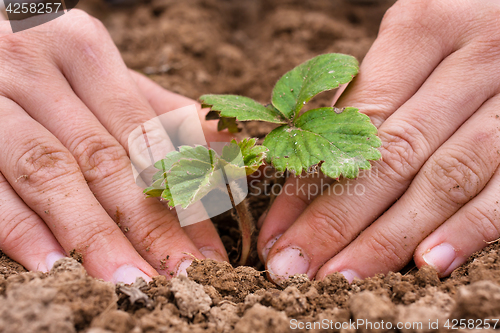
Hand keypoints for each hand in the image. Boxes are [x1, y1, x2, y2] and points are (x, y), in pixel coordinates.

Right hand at [0, 9, 231, 282]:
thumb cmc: (46, 70)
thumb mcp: (99, 77)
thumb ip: (156, 110)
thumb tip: (228, 144)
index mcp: (84, 52)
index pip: (146, 136)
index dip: (181, 194)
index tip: (207, 249)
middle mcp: (36, 69)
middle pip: (104, 160)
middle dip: (145, 226)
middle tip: (179, 276)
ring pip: (50, 172)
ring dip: (91, 233)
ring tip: (127, 280)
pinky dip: (20, 226)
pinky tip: (52, 265)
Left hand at [258, 0, 499, 282]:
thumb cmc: (459, 40)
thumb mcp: (412, 50)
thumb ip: (367, 104)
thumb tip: (303, 184)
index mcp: (424, 26)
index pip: (353, 120)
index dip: (310, 180)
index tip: (277, 231)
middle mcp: (474, 57)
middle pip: (392, 156)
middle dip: (336, 221)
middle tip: (293, 268)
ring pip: (443, 178)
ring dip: (387, 238)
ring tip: (341, 279)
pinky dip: (466, 230)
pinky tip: (426, 266)